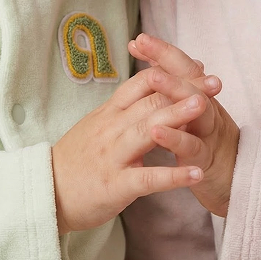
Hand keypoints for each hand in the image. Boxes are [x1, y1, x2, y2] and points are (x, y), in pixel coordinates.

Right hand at [51, 65, 218, 232]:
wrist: (46, 193)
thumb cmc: (76, 159)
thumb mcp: (98, 124)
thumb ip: (124, 107)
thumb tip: (150, 86)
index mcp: (109, 112)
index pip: (142, 82)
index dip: (172, 72)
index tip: (199, 66)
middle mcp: (112, 128)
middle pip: (150, 101)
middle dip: (184, 89)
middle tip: (215, 82)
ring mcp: (113, 156)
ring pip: (148, 131)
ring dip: (177, 117)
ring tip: (206, 108)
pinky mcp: (115, 185)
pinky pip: (147, 178)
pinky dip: (173, 175)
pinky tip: (196, 173)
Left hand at [129, 33, 239, 216]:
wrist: (237, 185)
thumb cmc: (207, 146)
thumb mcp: (192, 115)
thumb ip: (176, 90)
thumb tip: (155, 61)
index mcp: (201, 98)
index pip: (182, 68)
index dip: (162, 51)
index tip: (138, 38)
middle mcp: (208, 109)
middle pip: (191, 78)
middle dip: (167, 59)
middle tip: (145, 44)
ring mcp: (209, 134)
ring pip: (196, 107)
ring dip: (176, 90)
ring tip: (154, 77)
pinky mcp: (207, 160)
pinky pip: (192, 148)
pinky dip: (176, 139)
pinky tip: (157, 132)